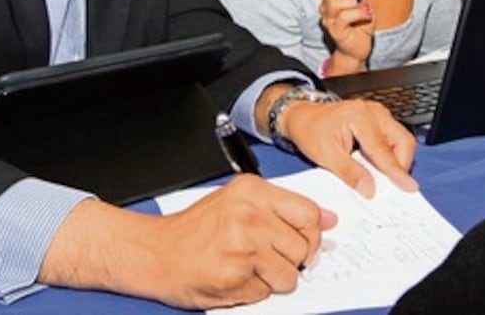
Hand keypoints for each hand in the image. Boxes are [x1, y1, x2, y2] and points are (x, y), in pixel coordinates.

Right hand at [39, 177, 335, 309]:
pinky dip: (254, 291)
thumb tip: (329, 220)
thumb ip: (284, 209)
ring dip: (273, 279)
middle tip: (266, 257)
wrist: (155, 252)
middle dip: (291, 260)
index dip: (311, 234)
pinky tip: (233, 277)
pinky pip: (266, 293)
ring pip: (290, 275)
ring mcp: (242, 247)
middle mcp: (249, 215)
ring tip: (247, 267)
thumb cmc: (197, 230)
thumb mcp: (240, 203)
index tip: (302, 242)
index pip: (309, 214)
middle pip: (304, 248)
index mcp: (253, 191)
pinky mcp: (234, 277)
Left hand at [281, 98, 417, 197]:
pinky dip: (390, 153)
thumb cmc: (311, 131)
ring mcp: (378, 113)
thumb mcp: (326, 155)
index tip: (408, 187)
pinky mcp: (378, 118)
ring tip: (379, 173)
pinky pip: (393, 137)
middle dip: (400, 164)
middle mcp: (373, 111)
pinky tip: (376, 164)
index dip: (397, 171)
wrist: (302, 117)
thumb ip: (350, 172)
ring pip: (401, 139)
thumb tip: (369, 189)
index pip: (383, 150)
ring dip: (395, 159)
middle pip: (402, 140)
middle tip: (389, 183)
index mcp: (359, 117)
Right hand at [319, 0, 372, 70]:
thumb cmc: (359, 26)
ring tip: (367, 7)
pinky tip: (367, 15)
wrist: (356, 50)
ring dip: (356, 2)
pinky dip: (359, 13)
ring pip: (338, 2)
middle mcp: (327, 6)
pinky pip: (345, 17)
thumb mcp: (363, 5)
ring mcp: (329, 18)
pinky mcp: (335, 30)